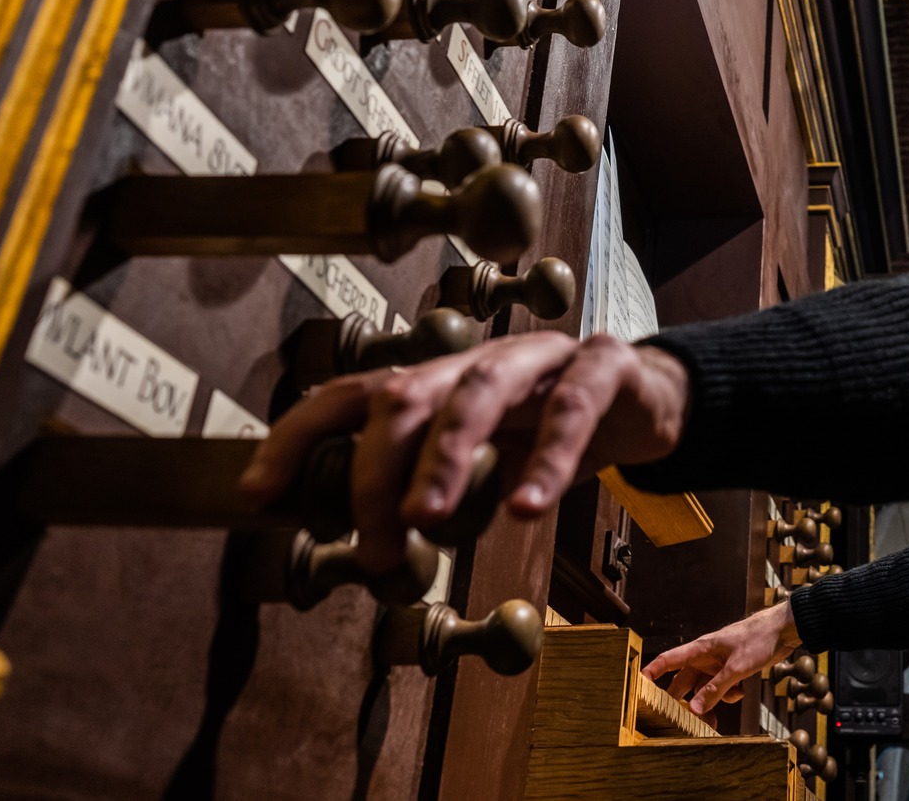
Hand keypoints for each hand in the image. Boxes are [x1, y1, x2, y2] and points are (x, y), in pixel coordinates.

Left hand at [238, 331, 687, 569]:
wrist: (649, 401)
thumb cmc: (551, 435)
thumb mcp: (484, 464)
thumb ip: (435, 494)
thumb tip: (372, 551)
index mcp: (439, 383)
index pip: (349, 398)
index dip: (297, 439)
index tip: (260, 494)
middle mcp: (478, 361)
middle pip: (405, 396)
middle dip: (375, 470)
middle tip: (375, 545)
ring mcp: (541, 357)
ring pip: (476, 392)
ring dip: (443, 459)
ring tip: (426, 521)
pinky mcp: (603, 366)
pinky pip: (570, 409)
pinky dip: (545, 461)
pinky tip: (527, 508)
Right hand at [642, 602, 801, 714]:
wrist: (784, 631)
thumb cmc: (759, 638)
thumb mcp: (736, 668)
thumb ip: (715, 689)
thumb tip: (694, 709)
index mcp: (701, 649)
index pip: (669, 660)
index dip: (651, 671)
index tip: (637, 684)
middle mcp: (706, 657)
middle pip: (684, 682)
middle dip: (682, 701)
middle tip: (678, 721)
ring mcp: (719, 664)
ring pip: (704, 689)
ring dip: (708, 703)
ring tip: (712, 723)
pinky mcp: (732, 670)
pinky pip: (722, 688)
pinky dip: (728, 694)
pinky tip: (740, 690)